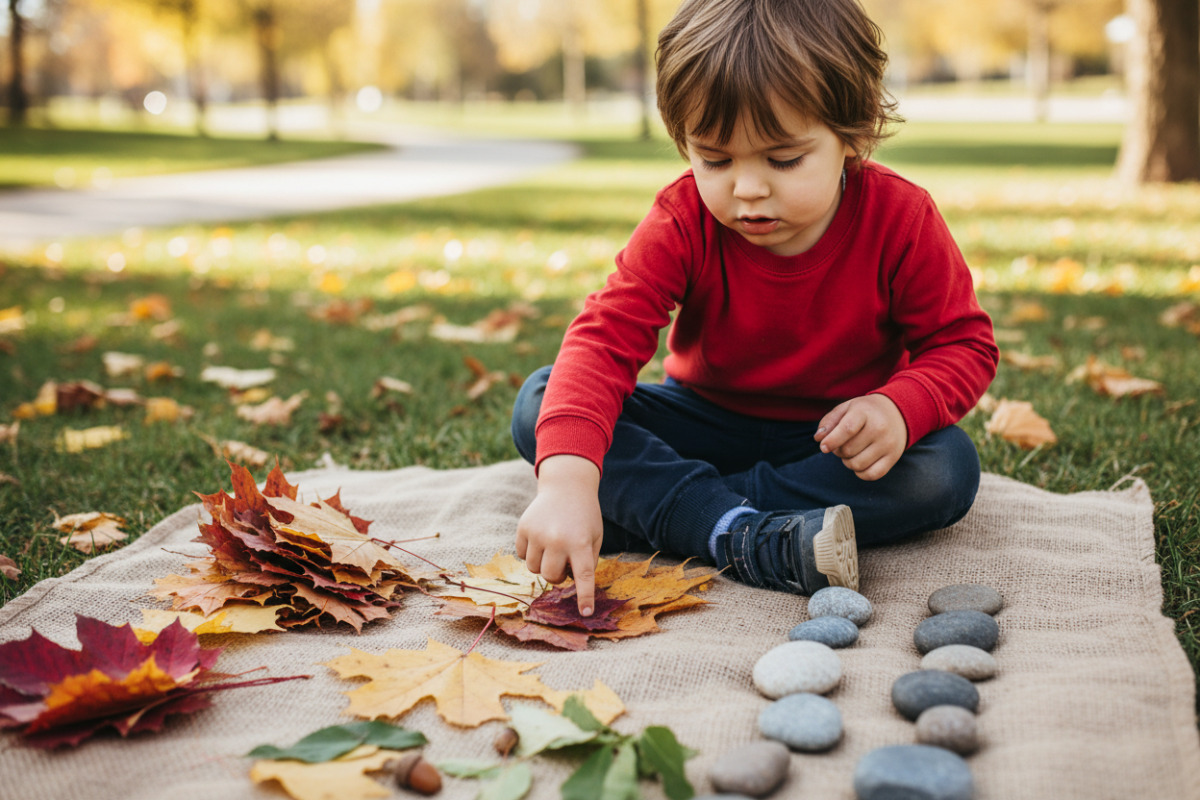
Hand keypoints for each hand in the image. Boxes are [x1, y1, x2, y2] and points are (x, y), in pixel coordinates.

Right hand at [515, 455, 603, 615]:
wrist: (566, 486)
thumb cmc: (584, 516)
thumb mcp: (595, 537)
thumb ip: (587, 562)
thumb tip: (572, 584)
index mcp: (580, 542)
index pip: (583, 576)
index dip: (584, 597)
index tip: (585, 614)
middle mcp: (557, 539)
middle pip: (551, 576)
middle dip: (558, 575)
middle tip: (564, 562)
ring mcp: (537, 533)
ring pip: (533, 568)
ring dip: (543, 564)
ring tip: (553, 548)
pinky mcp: (523, 528)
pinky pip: (521, 554)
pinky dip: (530, 552)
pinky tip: (540, 537)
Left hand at [814, 394, 906, 480]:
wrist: (897, 413)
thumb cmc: (865, 412)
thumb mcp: (846, 408)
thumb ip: (829, 421)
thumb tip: (819, 439)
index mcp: (865, 412)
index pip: (847, 429)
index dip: (832, 441)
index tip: (823, 447)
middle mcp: (879, 428)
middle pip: (848, 450)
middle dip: (838, 451)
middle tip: (841, 444)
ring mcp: (888, 444)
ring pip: (857, 465)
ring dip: (848, 462)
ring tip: (851, 452)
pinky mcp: (893, 457)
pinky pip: (871, 475)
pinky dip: (860, 473)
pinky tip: (860, 463)